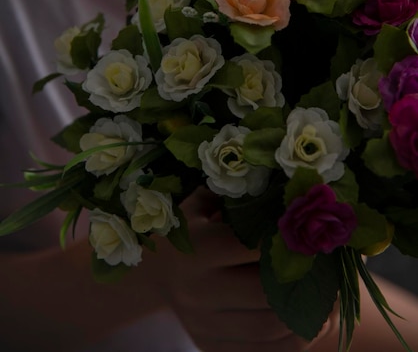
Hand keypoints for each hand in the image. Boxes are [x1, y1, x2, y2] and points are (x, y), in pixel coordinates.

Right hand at [155, 188, 333, 351]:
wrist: (156, 274)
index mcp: (197, 249)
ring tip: (333, 295)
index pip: (254, 246)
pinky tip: (311, 319)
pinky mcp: (211, 347)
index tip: (315, 230)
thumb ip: (241, 195)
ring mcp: (203, 324)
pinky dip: (294, 338)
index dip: (290, 239)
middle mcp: (196, 290)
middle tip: (333, 266)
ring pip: (270, 327)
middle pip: (266, 291)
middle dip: (305, 279)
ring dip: (309, 312)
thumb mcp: (205, 203)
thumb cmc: (192, 228)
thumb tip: (295, 188)